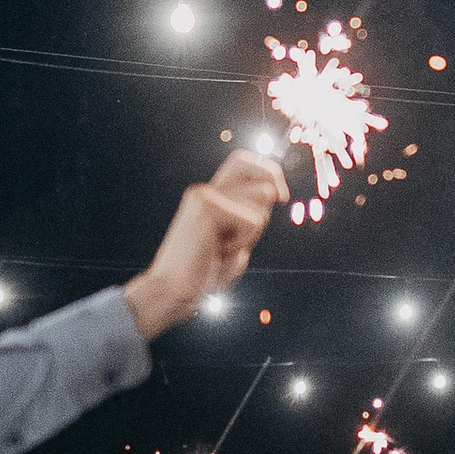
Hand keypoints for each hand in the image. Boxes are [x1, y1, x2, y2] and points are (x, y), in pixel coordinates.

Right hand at [121, 148, 282, 337]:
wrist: (171, 293)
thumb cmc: (204, 275)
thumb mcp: (236, 243)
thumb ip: (250, 217)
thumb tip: (275, 191)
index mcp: (210, 197)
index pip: (243, 160)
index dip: (270, 172)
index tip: (282, 197)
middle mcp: (205, 190)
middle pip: (261, 175)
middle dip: (266, 207)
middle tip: (239, 238)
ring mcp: (204, 195)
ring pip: (262, 199)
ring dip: (252, 232)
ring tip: (223, 249)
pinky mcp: (207, 206)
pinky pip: (252, 221)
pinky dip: (242, 243)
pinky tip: (217, 253)